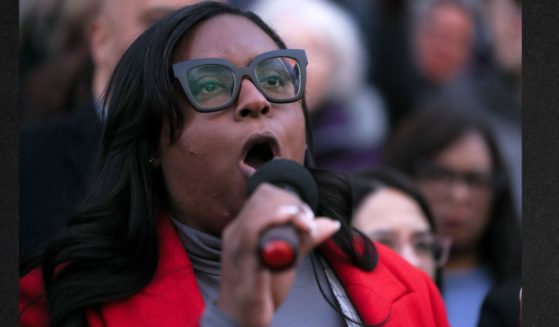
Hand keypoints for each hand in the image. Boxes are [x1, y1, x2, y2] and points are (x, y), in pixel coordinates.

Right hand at [216, 183, 339, 326]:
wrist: (243, 320)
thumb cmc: (262, 288)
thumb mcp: (287, 258)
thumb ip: (305, 239)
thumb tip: (331, 223)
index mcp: (244, 228)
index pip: (263, 193)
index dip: (287, 197)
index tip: (306, 215)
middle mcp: (236, 232)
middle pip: (262, 197)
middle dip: (291, 202)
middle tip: (308, 221)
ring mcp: (237, 245)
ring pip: (258, 210)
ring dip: (288, 211)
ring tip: (305, 223)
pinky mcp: (242, 260)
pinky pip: (253, 231)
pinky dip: (273, 220)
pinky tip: (292, 219)